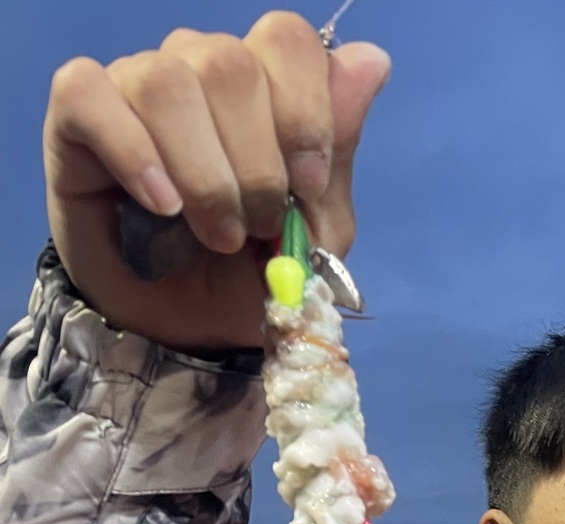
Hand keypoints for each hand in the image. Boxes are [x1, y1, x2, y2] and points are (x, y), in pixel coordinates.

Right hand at [43, 12, 390, 351]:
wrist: (178, 329)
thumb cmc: (244, 275)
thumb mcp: (313, 232)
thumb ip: (338, 151)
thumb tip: (375, 59)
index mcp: (263, 85)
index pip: (287, 40)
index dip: (304, 111)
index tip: (307, 186)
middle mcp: (199, 68)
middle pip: (230, 65)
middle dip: (255, 165)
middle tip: (254, 228)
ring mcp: (136, 82)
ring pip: (167, 83)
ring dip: (202, 175)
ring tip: (212, 234)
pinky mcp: (77, 111)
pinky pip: (91, 96)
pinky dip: (132, 154)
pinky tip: (159, 205)